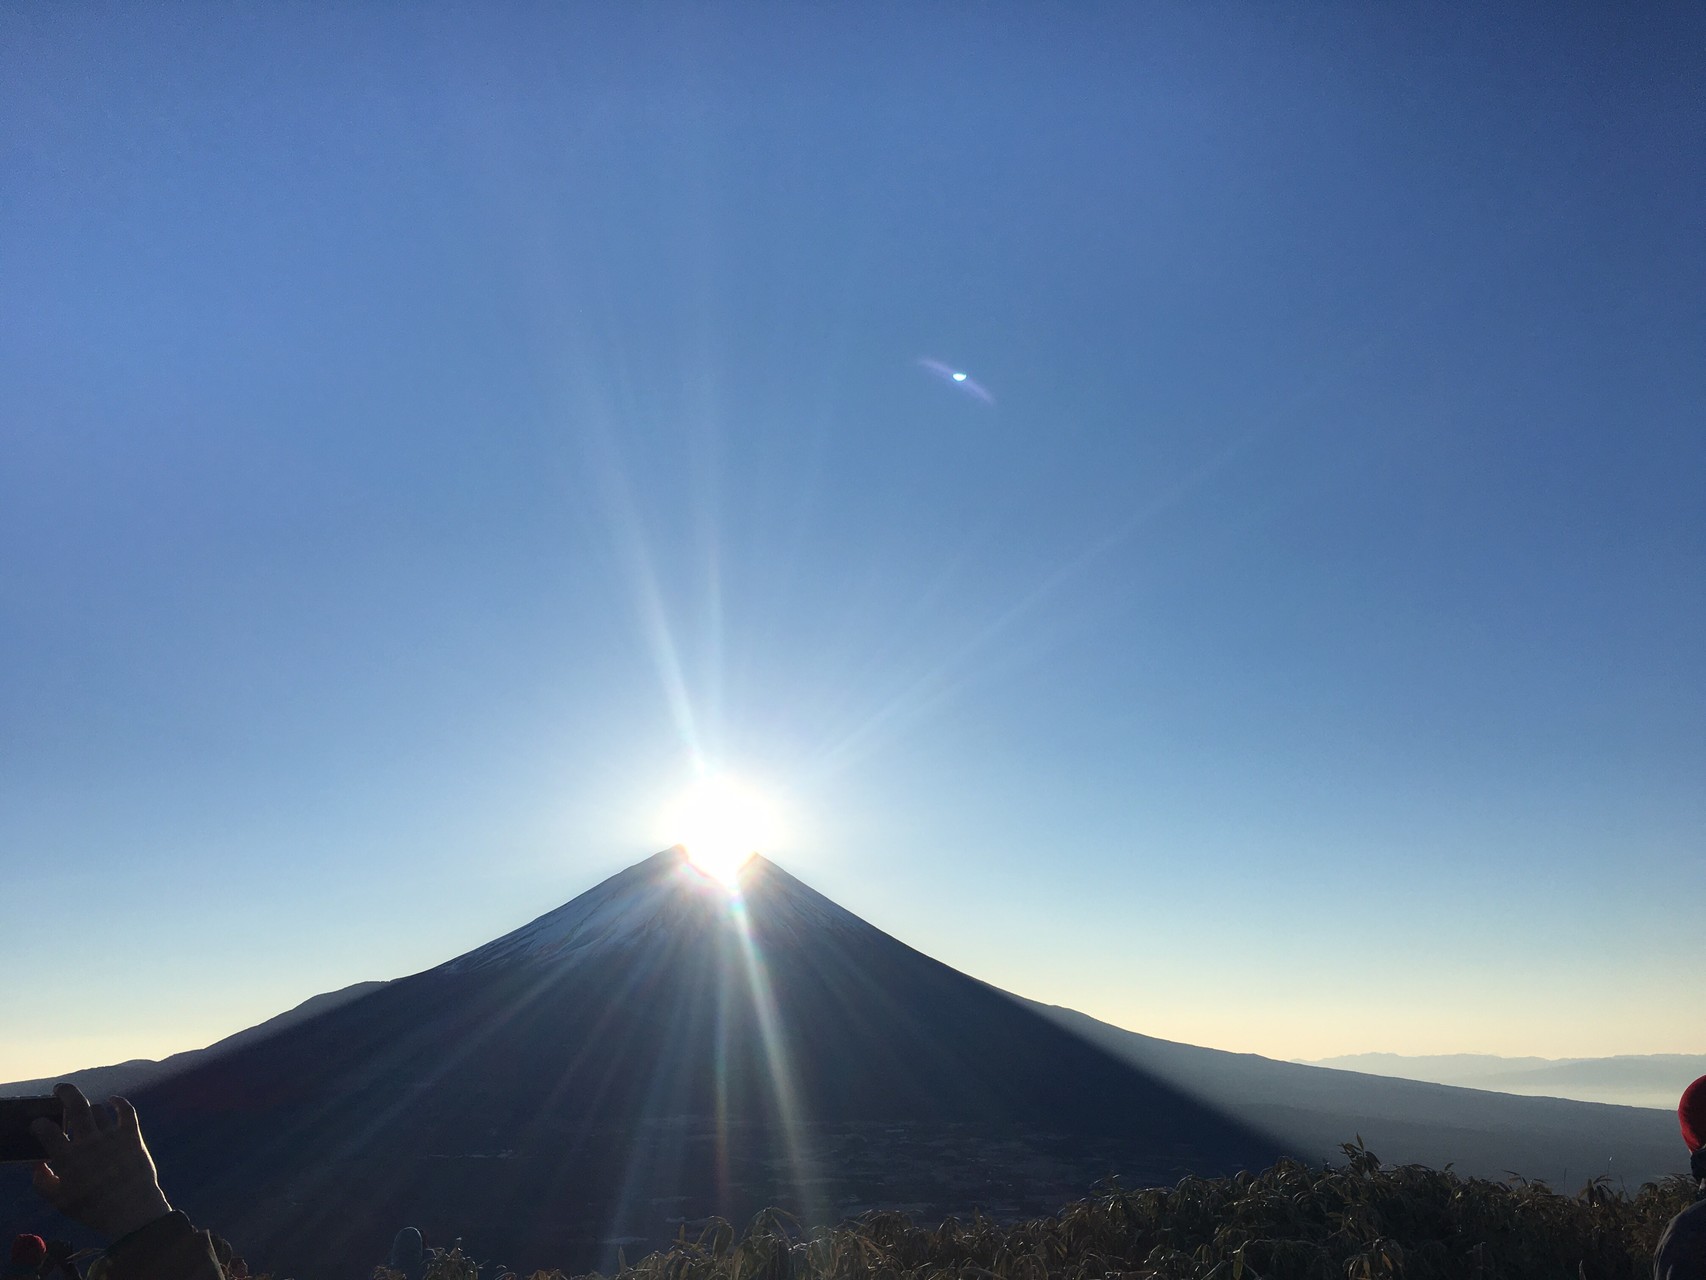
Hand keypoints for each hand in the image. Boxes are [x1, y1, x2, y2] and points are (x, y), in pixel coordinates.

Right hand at [31, 1084, 173, 1241]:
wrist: (132, 1211)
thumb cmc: (92, 1209)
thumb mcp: (59, 1201)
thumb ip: (43, 1182)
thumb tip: (39, 1164)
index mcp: (68, 1158)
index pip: (47, 1130)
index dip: (39, 1124)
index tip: (38, 1124)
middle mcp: (89, 1142)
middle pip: (75, 1106)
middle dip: (64, 1092)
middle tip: (58, 1090)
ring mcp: (111, 1136)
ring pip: (97, 1109)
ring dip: (89, 1108)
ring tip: (84, 1112)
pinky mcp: (131, 1136)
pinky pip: (126, 1110)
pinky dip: (119, 1102)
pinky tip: (113, 1100)